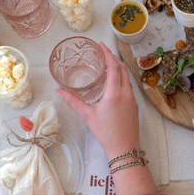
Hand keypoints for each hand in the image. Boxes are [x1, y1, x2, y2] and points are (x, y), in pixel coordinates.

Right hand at [55, 42, 139, 159]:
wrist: (125, 148)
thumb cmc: (106, 133)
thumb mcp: (88, 116)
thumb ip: (73, 101)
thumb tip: (59, 91)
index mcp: (115, 92)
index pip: (113, 66)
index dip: (107, 53)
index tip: (101, 45)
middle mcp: (126, 93)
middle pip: (122, 68)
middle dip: (113, 58)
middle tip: (102, 52)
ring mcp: (132, 99)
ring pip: (127, 77)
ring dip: (118, 68)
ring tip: (107, 64)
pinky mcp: (134, 105)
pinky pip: (128, 85)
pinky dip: (121, 78)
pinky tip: (113, 82)